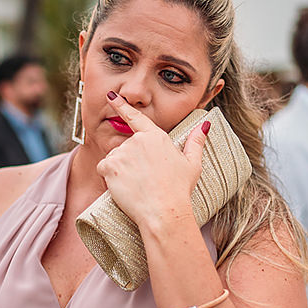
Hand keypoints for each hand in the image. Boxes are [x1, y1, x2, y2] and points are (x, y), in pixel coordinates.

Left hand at [96, 92, 208, 226]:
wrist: (164, 211)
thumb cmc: (179, 190)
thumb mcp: (192, 164)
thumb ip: (195, 142)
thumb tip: (205, 125)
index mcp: (156, 136)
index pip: (136, 118)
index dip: (122, 106)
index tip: (111, 96)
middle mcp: (137, 141)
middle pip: (125, 148)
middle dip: (130, 162)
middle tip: (144, 180)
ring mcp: (122, 153)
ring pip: (114, 159)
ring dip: (119, 170)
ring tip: (136, 185)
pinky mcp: (110, 166)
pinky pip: (103, 169)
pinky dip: (109, 178)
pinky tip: (123, 187)